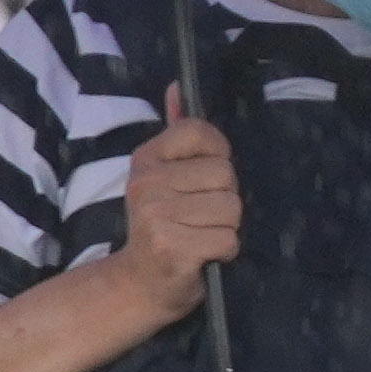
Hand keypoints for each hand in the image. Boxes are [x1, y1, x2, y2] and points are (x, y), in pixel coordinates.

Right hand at [98, 95, 234, 335]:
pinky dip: (224, 252)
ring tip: (199, 235)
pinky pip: (229, 240)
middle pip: (226, 175)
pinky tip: (202, 255)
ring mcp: (157, 216)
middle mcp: (147, 183)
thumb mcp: (162, 176)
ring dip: (225, 228)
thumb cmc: (161, 226)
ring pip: (232, 209)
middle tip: (199, 217)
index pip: (202, 132)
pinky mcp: (173, 248)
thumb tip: (178, 87)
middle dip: (224, 200)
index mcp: (145, 158)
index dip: (218, 156)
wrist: (138, 283)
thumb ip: (175, 133)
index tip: (204, 179)